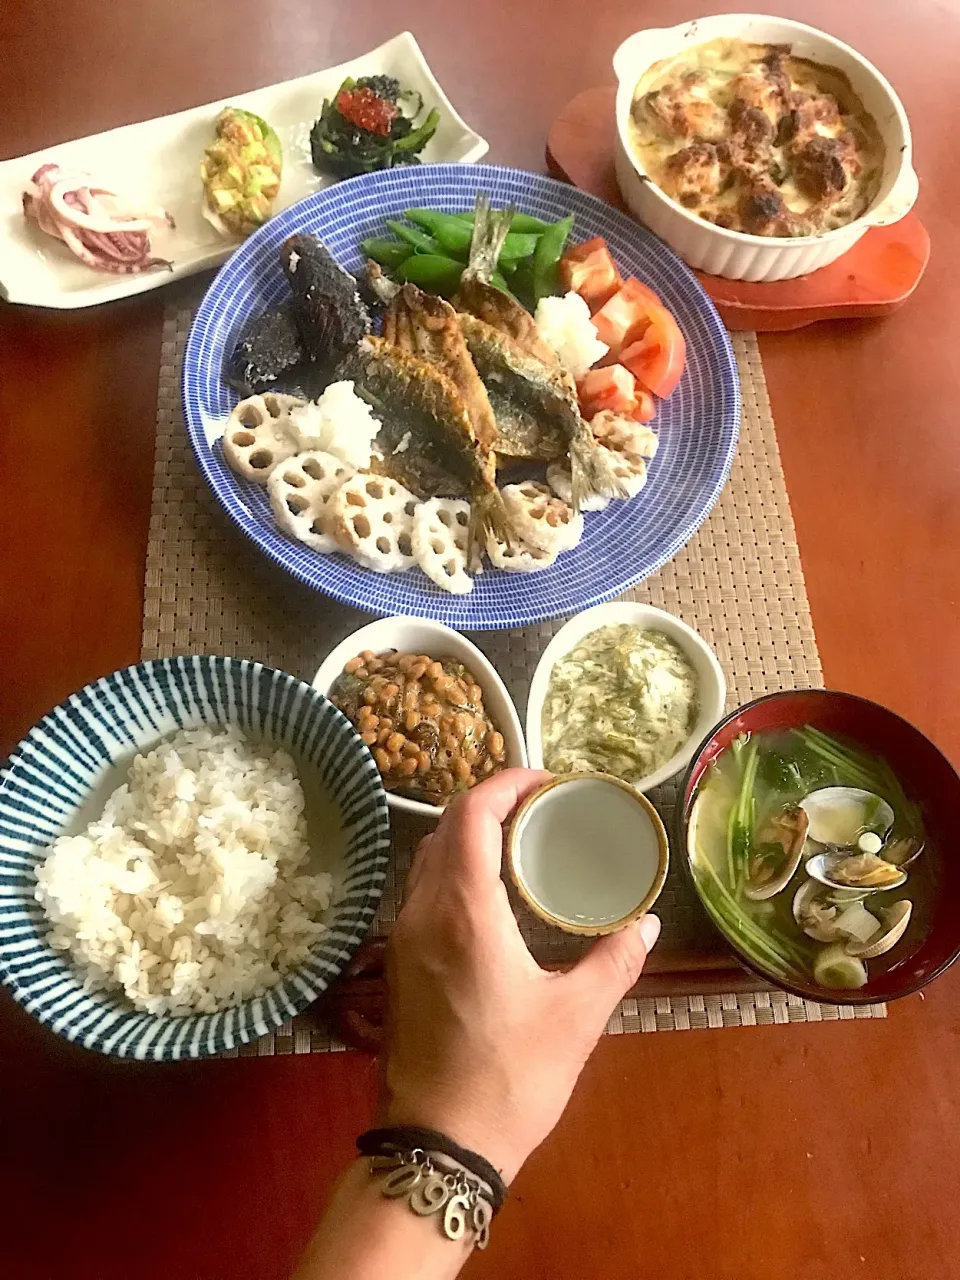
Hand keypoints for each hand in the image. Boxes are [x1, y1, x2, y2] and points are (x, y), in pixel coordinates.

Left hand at [379, 769, 659, 1182]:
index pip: (470, 814)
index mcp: (463, 912)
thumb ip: (613, 962)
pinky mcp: (401, 962)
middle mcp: (423, 912)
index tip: (547, 782)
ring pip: (430, 857)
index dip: (506, 783)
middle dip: (492, 803)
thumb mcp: (576, 1018)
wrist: (436, 1143)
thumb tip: (645, 925)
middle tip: (544, 809)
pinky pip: (424, 889)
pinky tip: (496, 893)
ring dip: (471, 835)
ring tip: (524, 843)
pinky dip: (457, 868)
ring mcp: (404, 937)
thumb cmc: (509, 1078)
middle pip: (446, 827)